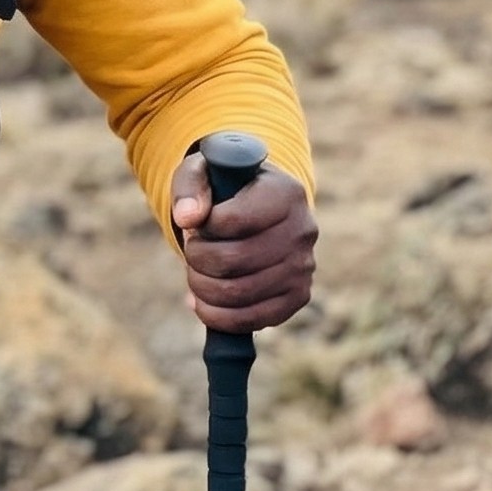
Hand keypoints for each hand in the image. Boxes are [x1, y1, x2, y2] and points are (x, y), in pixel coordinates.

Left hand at [169, 154, 315, 334]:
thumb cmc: (226, 188)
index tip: (196, 224)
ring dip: (203, 288)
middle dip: (197, 259)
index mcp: (285, 193)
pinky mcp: (298, 297)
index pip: (234, 221)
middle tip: (191, 251)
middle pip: (234, 261)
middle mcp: (303, 230)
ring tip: (195, 274)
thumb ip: (190, 187)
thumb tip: (187, 218)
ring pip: (239, 293)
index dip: (203, 228)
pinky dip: (218, 316)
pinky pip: (254, 319)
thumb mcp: (203, 171)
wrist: (259, 208)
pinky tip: (202, 302)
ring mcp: (304, 267)